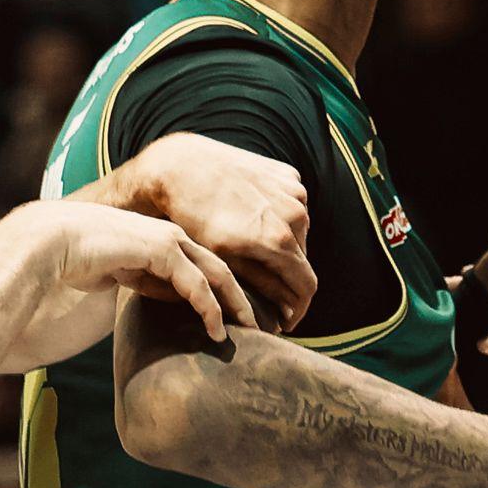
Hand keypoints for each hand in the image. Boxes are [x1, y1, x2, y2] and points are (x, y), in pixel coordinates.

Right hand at [23, 201, 255, 342]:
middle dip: (244, 295)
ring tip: (251, 330)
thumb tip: (167, 300)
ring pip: (218, 273)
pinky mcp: (162, 251)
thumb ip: (147, 280)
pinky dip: (211, 308)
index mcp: (164, 237)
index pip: (206, 263)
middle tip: (262, 323)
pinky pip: (196, 284)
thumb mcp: (121, 272)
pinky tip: (218, 330)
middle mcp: (172, 235)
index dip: (227, 289)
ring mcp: (169, 240)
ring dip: (237, 304)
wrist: (53, 243)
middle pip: (222, 266)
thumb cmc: (79, 258)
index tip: (240, 314)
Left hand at [114, 133, 316, 331]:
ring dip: (285, 247)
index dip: (298, 310)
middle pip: (303, 260)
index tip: (285, 321)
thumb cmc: (193, 218)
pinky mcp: (287, 174)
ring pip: (299, 232)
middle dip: (289, 279)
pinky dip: (281, 219)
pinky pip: (293, 206)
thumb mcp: (223, 260)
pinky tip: (255, 220)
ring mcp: (293, 190)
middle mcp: (294, 213)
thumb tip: (286, 309)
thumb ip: (261, 285)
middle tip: (268, 291)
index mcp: (278, 239)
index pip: (307, 286)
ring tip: (256, 252)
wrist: (180, 166)